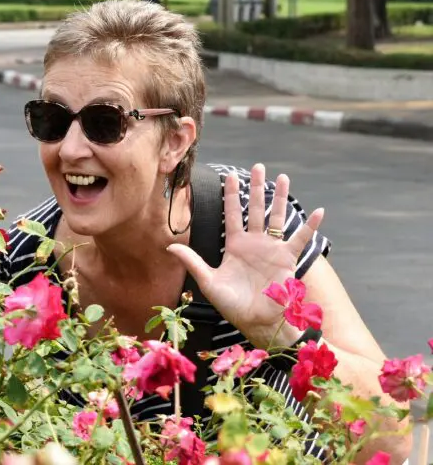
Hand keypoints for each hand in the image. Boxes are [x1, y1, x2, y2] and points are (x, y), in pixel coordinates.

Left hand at [167, 164, 324, 348]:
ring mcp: (272, 249)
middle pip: (254, 209)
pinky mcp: (287, 259)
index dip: (231, 195)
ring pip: (276, 217)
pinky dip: (310, 227)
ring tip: (283, 177)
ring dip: (279, 198)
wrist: (256, 322)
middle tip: (257, 166)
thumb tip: (169, 245)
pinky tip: (319, 212)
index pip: (231, 214)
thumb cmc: (232, 305)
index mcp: (234, 246)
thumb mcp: (208, 281)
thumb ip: (192, 261)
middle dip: (255, 188)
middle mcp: (254, 243)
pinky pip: (300, 240)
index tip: (229, 175)